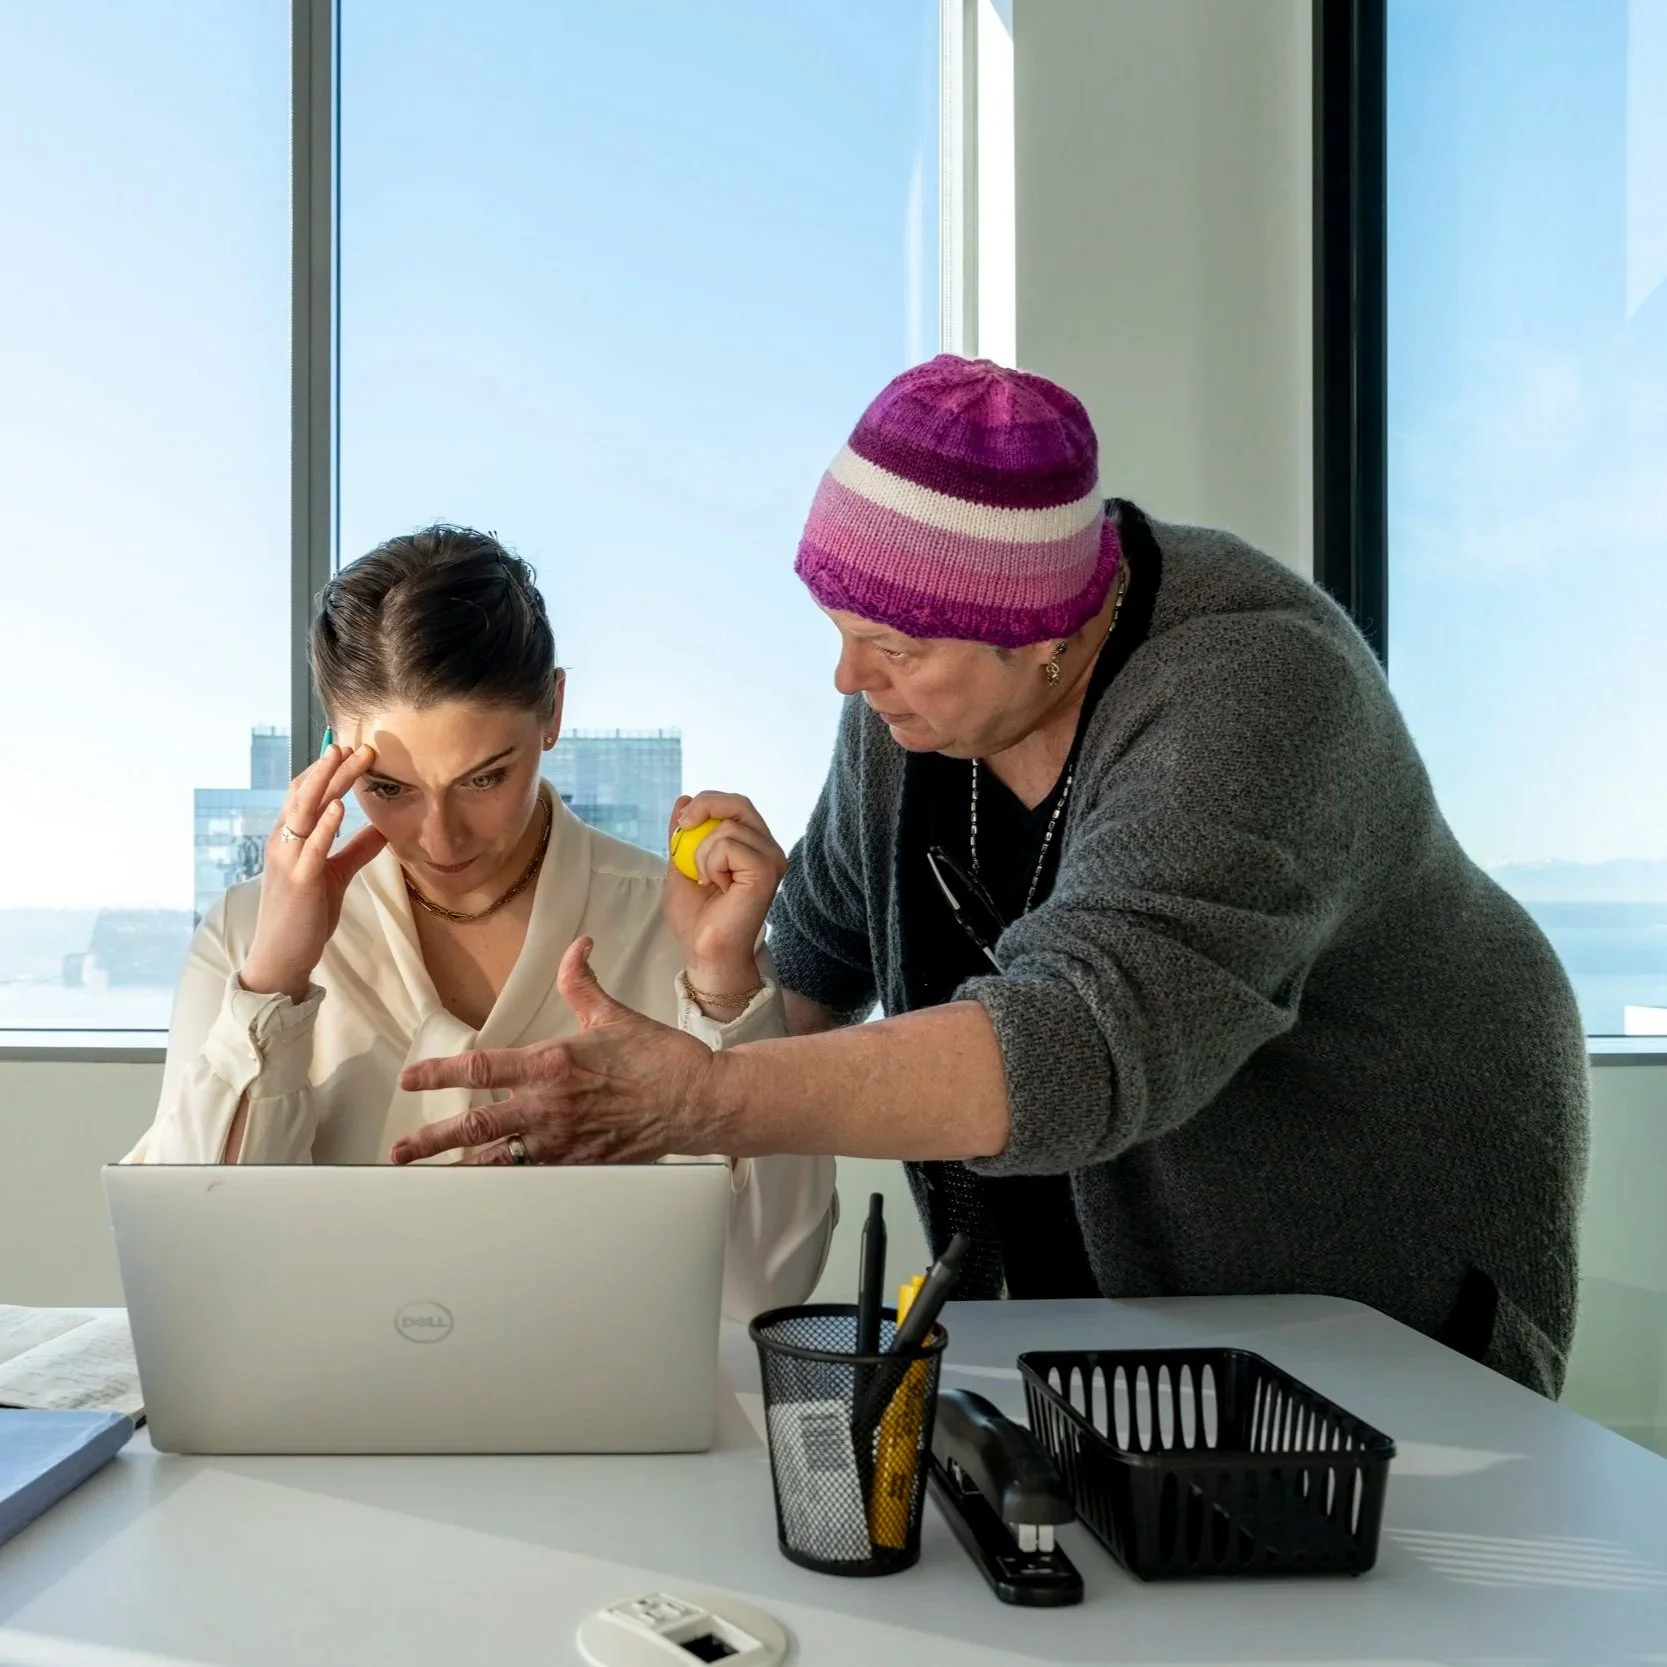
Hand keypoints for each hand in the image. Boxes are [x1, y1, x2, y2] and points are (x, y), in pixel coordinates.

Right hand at [239, 743, 387, 1003]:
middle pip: (307, 795)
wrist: (282, 955)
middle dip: (331, 768)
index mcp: (291, 837)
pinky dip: (326, 826)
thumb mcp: (336, 874)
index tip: (353, 750)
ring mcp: (288, 860)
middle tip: (356, 745)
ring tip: (343, 759)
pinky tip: (340, 808)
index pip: (307, 794)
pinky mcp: (298, 882)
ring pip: (305, 812)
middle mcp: (284, 842)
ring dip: (326, 784)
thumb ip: (356, 848)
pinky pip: (312, 848)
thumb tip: (383, 826)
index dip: (328, 771)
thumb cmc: (306, 914)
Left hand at [389, 937, 720, 1164]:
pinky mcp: (581, 1164)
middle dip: (433, 1139)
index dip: (439, 1072)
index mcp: (552, 1063)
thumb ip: (582, 983)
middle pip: (477, 1125)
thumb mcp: (614, 1015)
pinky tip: (489, 1192)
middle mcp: (549, 1105)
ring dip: (462, 1169)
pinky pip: (534, 1178)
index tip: (410, 1077)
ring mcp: (563, 1140)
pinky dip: (507, 1184)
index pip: (481, 1066)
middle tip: (401, 1151)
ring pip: (499, 1160)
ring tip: (431, 1178)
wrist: (698, 1100)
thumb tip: (578, 946)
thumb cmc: (659, 1058)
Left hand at [663, 791, 787, 1000]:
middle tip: (683, 830)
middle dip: (705, 807)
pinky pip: (730, 846)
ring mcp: (772, 860)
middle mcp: (769, 850)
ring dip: (702, 853)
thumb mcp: (682, 864)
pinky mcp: (767, 872)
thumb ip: (685, 834)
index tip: (682, 821)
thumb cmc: (697, 917)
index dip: (708, 802)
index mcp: (753, 846)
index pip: (737, 805)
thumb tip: (683, 799)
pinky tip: (717, 886)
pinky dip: (712, 864)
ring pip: (728, 828)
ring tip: (707, 881)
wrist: (704, 951)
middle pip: (740, 804)